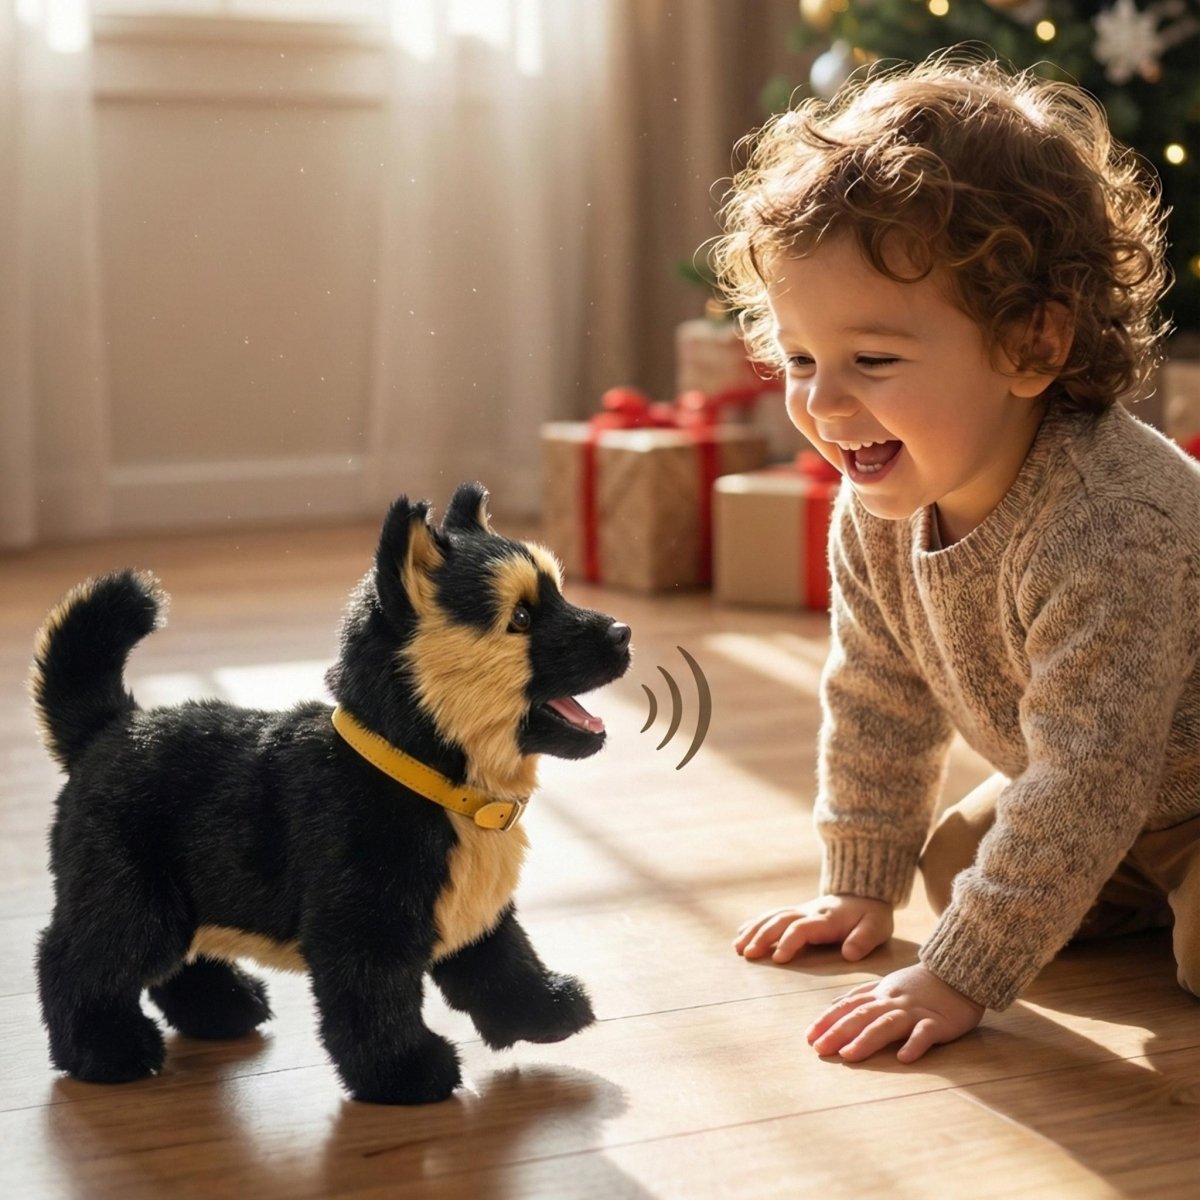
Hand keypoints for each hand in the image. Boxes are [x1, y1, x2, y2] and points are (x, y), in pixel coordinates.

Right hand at [733, 894, 893, 963]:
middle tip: (747, 954)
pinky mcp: (796, 911)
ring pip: (772, 917)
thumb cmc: (871, 914)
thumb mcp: (876, 926)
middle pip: (780, 921)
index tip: (778, 959)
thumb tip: (849, 953)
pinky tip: (741, 932)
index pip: (802, 929)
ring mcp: (801, 910)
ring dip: (754, 930)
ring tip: (738, 947)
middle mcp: (809, 912)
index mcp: (826, 919)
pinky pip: (772, 914)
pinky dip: (755, 923)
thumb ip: (863, 939)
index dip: (789, 942)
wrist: (865, 891)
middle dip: (762, 937)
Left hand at [806, 963, 983, 1062]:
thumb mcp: (886, 985)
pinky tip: (904, 1058)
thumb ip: (860, 996)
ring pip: (887, 1024)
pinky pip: (925, 1033)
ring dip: (867, 1039)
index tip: (808, 1037)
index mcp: (879, 994)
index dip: (828, 1021)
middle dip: (838, 1032)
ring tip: (848, 1055)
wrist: (957, 972)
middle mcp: (892, 1001)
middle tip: (819, 1049)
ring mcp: (915, 1011)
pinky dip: (914, 1044)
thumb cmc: (919, 984)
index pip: (848, 1007)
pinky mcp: (939, 1022)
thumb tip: (832, 1006)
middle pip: (862, 1016)